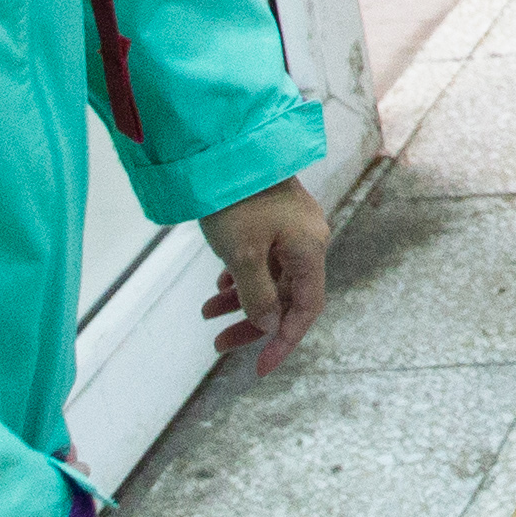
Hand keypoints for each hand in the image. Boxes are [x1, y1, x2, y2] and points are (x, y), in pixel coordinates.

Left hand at [196, 179, 329, 373]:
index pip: (306, 309)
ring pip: (272, 279)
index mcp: (309, 249)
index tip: (259, 368)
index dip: (284, 341)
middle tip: (218, 345)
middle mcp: (307, 240)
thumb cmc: (236, 201)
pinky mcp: (274, 219)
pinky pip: (264, 260)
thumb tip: (271, 325)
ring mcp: (291, 228)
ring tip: (206, 313)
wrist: (227, 148)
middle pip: (287, 297)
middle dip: (253, 323)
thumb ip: (259, 296)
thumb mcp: (242, 255)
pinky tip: (220, 285)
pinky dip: (242, 278)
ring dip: (242, 301)